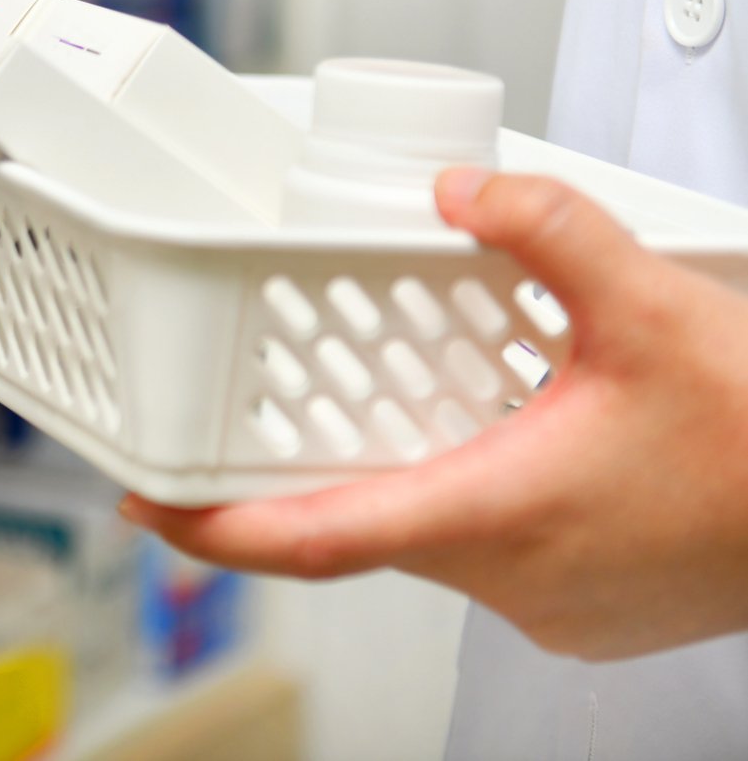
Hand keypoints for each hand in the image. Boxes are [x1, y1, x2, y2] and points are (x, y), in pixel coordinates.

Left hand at [122, 169, 747, 662]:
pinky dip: (474, 495)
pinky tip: (503, 437)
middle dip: (310, 469)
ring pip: (432, 535)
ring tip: (408, 396)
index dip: (212, 528)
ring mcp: (550, 608)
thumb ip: (548, 229)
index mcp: (494, 514)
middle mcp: (508, 580)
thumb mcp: (653, 305)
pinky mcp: (586, 609)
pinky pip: (493, 553)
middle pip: (364, 525)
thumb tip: (463, 185)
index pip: (314, 540)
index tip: (143, 505)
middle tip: (266, 404)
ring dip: (407, 473)